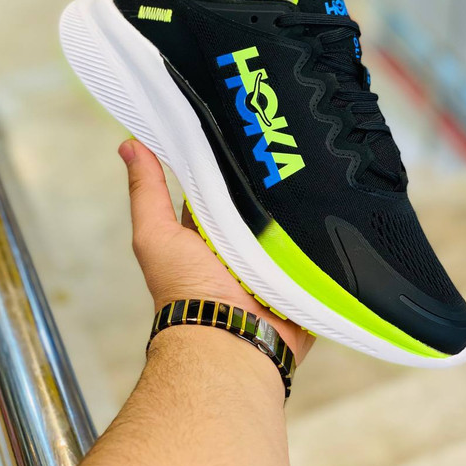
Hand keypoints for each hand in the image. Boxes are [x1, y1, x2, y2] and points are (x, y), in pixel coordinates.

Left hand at [118, 139, 313, 363]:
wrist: (230, 341)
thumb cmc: (186, 290)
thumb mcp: (156, 234)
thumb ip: (146, 192)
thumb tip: (129, 143)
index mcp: (208, 231)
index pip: (221, 184)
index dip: (230, 158)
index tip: (245, 123)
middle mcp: (242, 243)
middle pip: (260, 199)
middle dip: (273, 176)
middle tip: (290, 140)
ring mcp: (275, 258)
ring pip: (291, 218)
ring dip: (301, 200)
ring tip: (318, 161)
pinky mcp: (303, 273)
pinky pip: (319, 244)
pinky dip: (325, 229)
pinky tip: (336, 199)